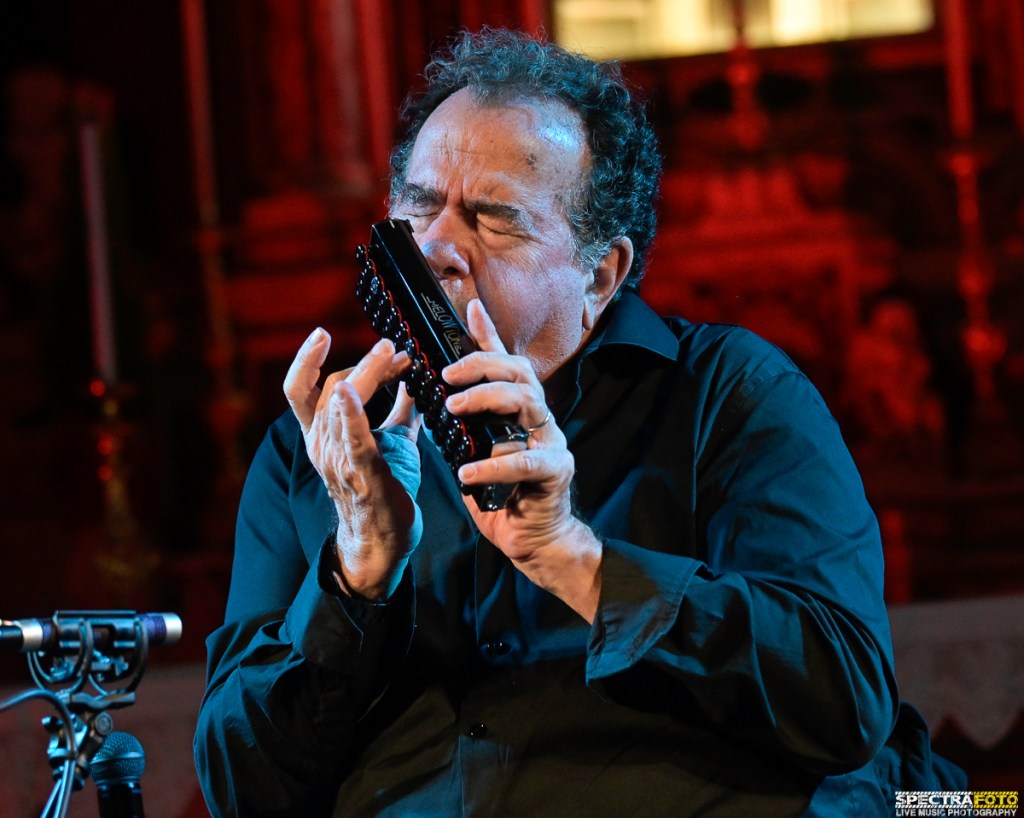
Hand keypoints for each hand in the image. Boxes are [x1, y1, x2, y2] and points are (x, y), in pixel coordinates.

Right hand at [284, 329, 421, 599]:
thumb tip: (414, 377)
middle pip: (330, 388)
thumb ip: (400, 410)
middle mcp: (321, 445)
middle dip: (363, 363)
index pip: (305, 386)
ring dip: (367, 375)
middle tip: (391, 345)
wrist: (382, 542)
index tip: (338, 337)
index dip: (316, 357)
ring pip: (339, 406)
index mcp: (322, 435)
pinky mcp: (362, 476)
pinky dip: (351, 413)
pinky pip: (351, 440)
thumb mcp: (393, 441)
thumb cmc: (384, 490)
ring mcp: (337, 461)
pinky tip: (352, 390)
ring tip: (392, 355)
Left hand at [442, 301, 602, 621]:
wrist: (532, 539)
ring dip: (487, 401)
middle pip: (519, 374)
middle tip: (446, 377)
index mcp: (519, 410)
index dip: (488, 336)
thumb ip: (465, 420)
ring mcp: (552, 442)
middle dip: (481, 368)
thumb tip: (439, 388)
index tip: (468, 309)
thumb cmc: (502, 494)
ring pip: (528, 403)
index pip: (505, 363)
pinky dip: (493, 464)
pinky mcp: (555, 472)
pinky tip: (466, 471)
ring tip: (452, 410)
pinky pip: (525, 462)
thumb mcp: (476, 450)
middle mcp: (539, 418)